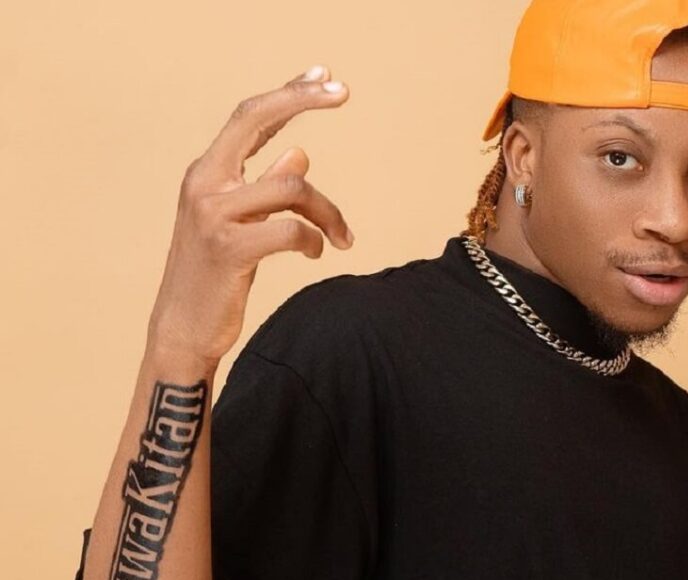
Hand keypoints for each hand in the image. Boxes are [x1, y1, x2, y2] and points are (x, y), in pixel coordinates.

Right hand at [146, 65, 352, 364]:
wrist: (183, 330)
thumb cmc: (215, 276)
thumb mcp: (240, 225)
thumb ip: (265, 189)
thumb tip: (298, 154)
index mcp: (206, 173)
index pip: (248, 117)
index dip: (287, 93)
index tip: (324, 76)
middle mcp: (203, 183)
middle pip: (255, 119)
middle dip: (300, 99)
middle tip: (342, 92)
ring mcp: (211, 214)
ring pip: (291, 187)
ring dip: (328, 212)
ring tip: (341, 237)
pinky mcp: (228, 248)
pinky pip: (291, 230)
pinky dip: (315, 239)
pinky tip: (319, 253)